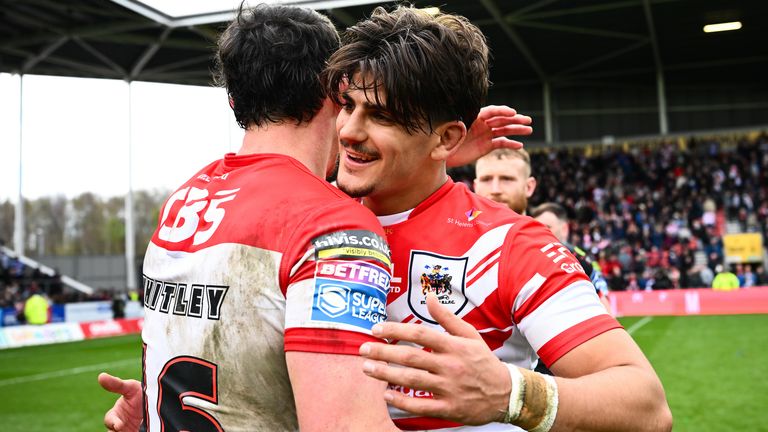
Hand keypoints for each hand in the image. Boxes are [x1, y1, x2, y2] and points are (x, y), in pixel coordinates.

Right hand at [98, 372, 142, 431]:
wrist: (157, 401)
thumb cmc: (140, 393)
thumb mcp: (130, 387)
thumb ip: (117, 384)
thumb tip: (101, 376)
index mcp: (115, 416)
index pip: (109, 421)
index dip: (113, 423)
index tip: (119, 425)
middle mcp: (120, 426)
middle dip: (118, 431)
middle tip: (123, 428)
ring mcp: (129, 430)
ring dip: (129, 431)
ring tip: (138, 428)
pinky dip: (142, 430)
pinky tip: (144, 428)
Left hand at [359, 294, 510, 424]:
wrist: (506, 393)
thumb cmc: (483, 362)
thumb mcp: (469, 335)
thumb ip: (446, 317)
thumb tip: (429, 296)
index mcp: (454, 346)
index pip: (420, 334)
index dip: (396, 330)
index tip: (376, 329)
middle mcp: (450, 366)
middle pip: (411, 358)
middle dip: (383, 353)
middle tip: (362, 350)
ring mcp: (449, 388)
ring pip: (413, 381)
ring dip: (387, 375)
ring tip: (367, 369)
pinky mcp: (449, 408)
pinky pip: (422, 406)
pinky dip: (402, 401)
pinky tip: (386, 395)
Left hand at [447, 105, 532, 167]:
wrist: (441, 154)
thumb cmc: (443, 139)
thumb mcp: (450, 130)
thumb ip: (459, 125)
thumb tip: (461, 121)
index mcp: (474, 117)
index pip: (491, 111)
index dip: (502, 111)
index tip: (513, 112)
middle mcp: (482, 124)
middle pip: (501, 119)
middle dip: (515, 119)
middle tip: (528, 120)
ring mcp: (485, 135)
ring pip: (504, 130)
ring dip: (517, 130)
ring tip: (529, 130)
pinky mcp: (486, 146)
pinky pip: (501, 143)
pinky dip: (510, 144)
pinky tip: (520, 145)